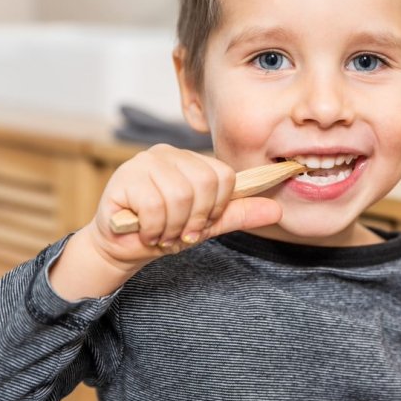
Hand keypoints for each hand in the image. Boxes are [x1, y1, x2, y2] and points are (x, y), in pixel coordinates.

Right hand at [50, 145, 282, 299]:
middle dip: (196, 219)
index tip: (200, 224)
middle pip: (204, 184)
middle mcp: (168, 153)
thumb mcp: (207, 223)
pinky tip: (146, 231)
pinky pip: (155, 206)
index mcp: (190, 160)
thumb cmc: (164, 229)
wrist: (122, 247)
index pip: (223, 175)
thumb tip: (277, 210)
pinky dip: (155, 229)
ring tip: (162, 233)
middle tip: (180, 232)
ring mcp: (144, 162)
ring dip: (173, 227)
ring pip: (180, 196)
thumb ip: (238, 213)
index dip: (216, 207)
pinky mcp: (125, 177)